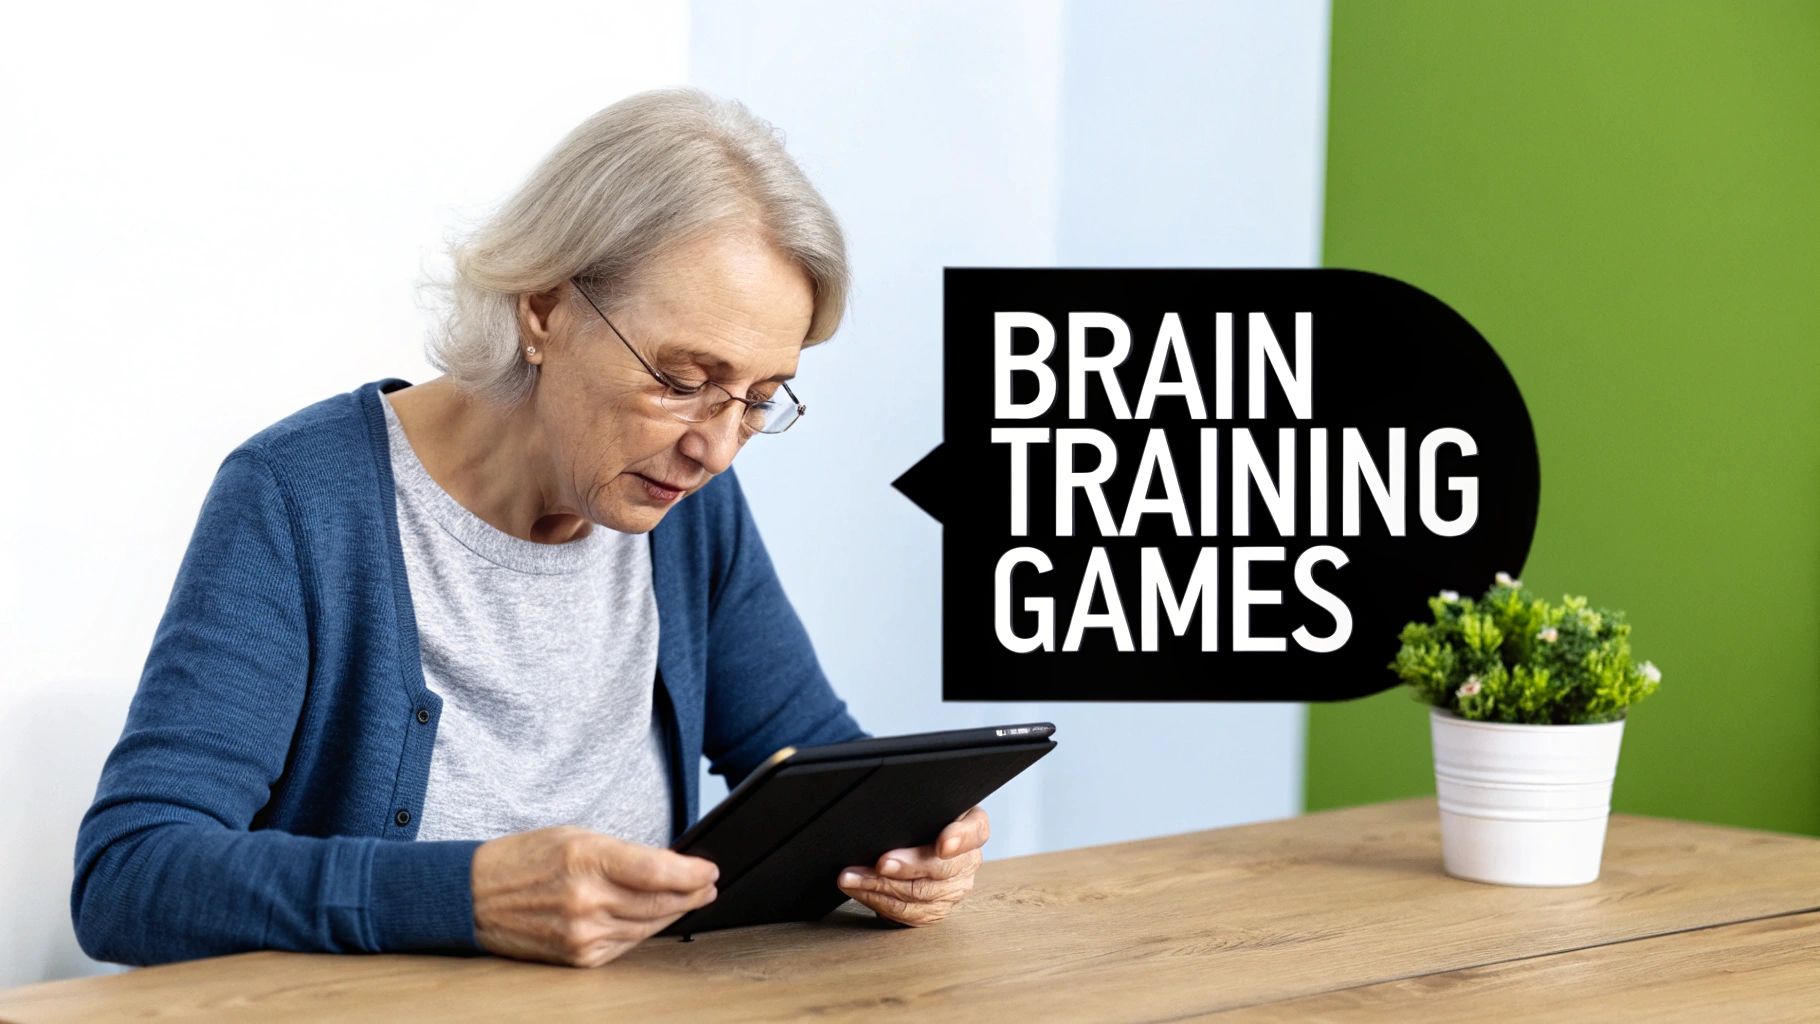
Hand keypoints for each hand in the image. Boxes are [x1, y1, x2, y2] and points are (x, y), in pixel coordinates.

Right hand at [471, 825, 718, 967]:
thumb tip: (669, 868)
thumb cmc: (525, 859)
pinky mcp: (578, 957)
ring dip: (673, 914)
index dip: (692, 873)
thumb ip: (622, 853)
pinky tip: (655, 920)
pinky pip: (625, 945)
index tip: (711, 870)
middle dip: (691, 894)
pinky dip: (644, 931)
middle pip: (659, 903)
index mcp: (587, 858)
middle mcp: (586, 899)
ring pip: (646, 926)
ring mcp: (582, 933)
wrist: (474, 897)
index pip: (658, 870)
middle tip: (708, 886)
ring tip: (690, 900)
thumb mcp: (576, 837)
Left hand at [836, 805, 988, 925]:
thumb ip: (917, 806)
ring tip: (853, 877)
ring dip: (881, 887)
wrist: (915, 843)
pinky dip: (880, 902)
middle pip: (941, 869)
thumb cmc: (918, 819)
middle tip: (880, 863)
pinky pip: (910, 913)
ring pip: (921, 895)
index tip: (943, 845)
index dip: (959, 839)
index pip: (975, 832)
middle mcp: (968, 860)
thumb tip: (881, 807)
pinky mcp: (936, 910)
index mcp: (972, 827)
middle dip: (906, 867)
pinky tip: (861, 891)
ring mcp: (955, 889)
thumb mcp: (923, 805)